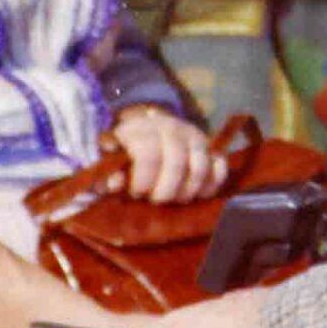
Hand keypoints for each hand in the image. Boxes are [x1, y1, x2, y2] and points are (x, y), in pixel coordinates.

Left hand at [111, 108, 228, 202]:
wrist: (147, 133)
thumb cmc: (124, 156)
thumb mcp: (109, 163)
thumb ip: (107, 174)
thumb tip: (115, 183)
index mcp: (140, 129)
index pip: (148, 153)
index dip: (143, 180)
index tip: (136, 193)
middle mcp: (169, 127)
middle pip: (176, 162)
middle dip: (166, 190)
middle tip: (156, 201)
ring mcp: (193, 135)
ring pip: (200, 167)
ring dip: (187, 191)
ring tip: (174, 199)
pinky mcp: (210, 147)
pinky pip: (220, 166)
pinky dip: (211, 184)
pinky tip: (197, 194)